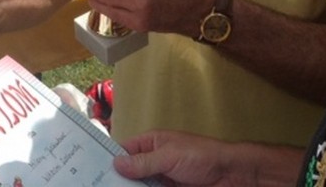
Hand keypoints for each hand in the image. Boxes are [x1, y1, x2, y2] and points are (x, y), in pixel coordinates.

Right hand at [115, 129, 302, 185]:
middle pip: (130, 173)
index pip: (124, 151)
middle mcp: (154, 162)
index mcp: (152, 144)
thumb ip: (143, 162)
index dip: (110, 159)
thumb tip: (116, 164)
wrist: (233, 175)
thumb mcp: (169, 156)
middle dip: (117, 180)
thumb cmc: (202, 156)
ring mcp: (163, 180)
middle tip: (97, 185)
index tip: (92, 171)